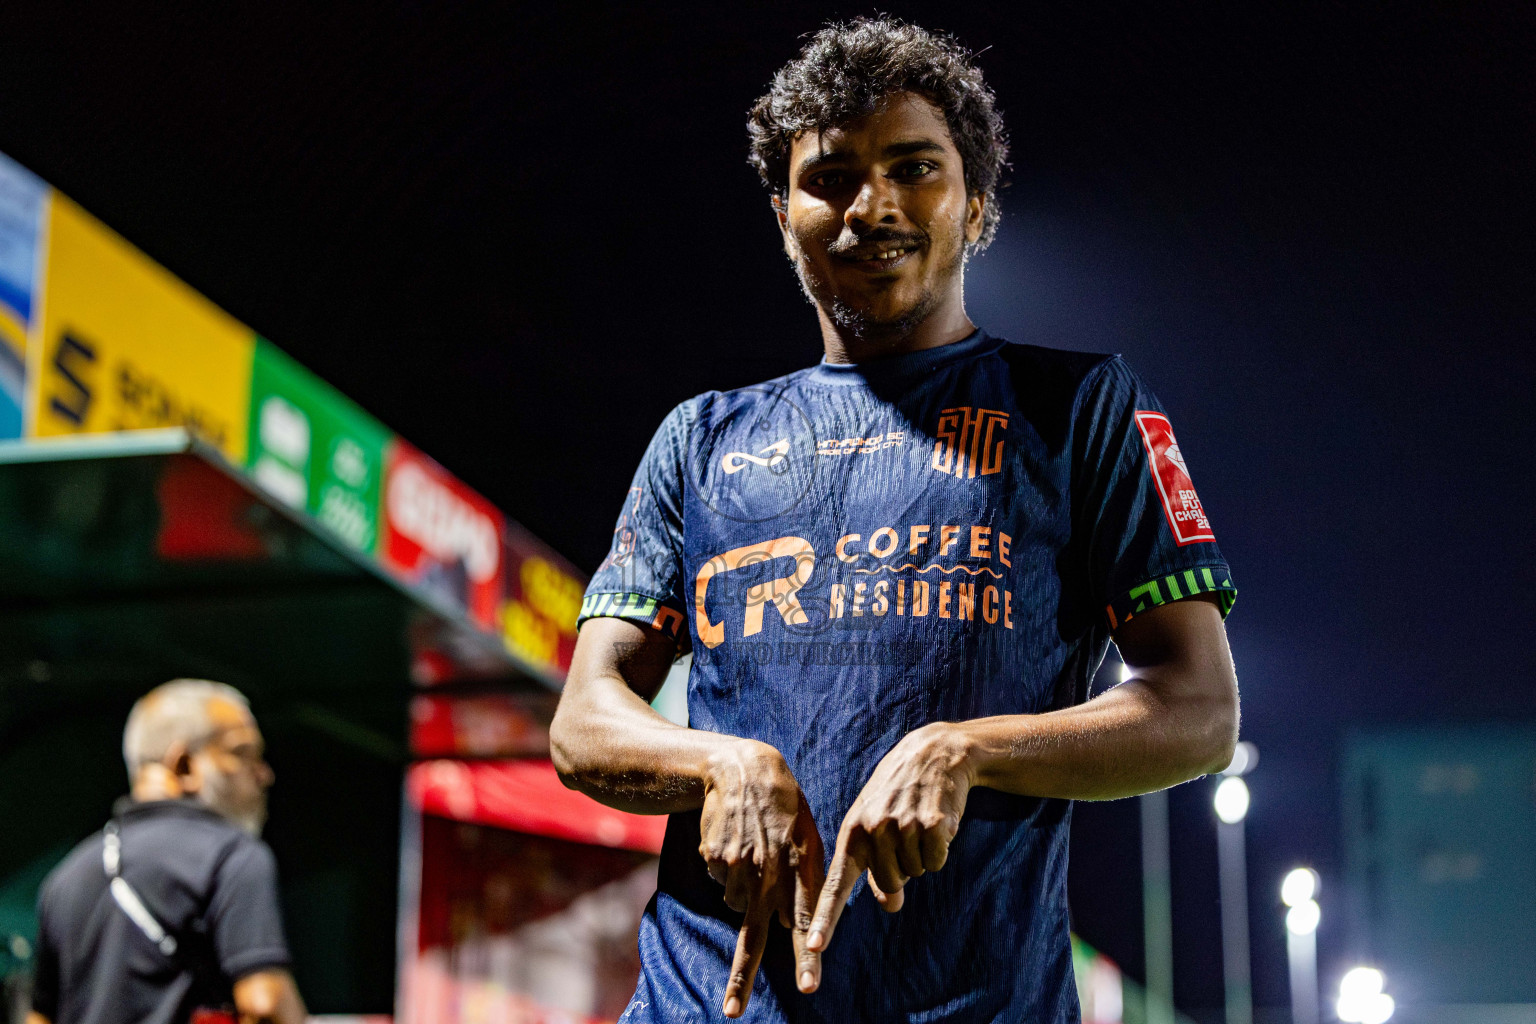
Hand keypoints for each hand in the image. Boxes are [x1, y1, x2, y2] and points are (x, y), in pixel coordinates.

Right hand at [699, 740, 824, 1016]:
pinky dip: (727, 872)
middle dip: (741, 977)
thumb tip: (790, 928)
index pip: (805, 920)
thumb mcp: (807, 837)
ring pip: (737, 905)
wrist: (742, 768)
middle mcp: (770, 869)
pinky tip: (735, 843)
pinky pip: (721, 883)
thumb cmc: (784, 807)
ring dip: (744, 892)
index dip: (807, 956)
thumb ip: (806, 882)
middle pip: (754, 935)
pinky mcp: (714, 859)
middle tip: (732, 1012)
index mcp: (802, 864)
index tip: (808, 986)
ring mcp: (738, 866)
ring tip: (752, 852)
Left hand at [808, 723, 972, 951]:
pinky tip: (936, 821)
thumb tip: (890, 906)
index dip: (824, 919)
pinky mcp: (932, 825)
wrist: (932, 752)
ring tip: (918, 822)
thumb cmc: (897, 793)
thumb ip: (874, 867)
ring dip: (922, 855)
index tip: (812, 948)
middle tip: (905, 834)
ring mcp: (902, 827)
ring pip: (916, 874)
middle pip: (890, 884)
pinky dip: (940, 849)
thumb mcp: (876, 824)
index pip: (834, 884)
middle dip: (901, 869)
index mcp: (851, 832)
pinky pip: (937, 862)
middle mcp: (872, 830)